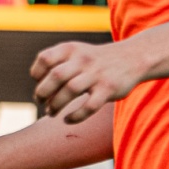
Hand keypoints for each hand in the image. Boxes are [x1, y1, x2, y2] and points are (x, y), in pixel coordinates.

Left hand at [31, 39, 146, 124]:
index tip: (39, 82)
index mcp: (71, 49)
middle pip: (56, 75)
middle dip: (43, 92)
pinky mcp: (109, 89)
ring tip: (51, 112)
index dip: (37, 73)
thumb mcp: (76, 53)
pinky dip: (75, 116)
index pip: (45, 59)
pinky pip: (89, 106)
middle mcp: (83, 59)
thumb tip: (37, 93)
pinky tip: (68, 119)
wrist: (132, 57)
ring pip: (70, 90)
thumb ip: (56, 65)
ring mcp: (97, 74)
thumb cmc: (95, 61)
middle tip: (41, 101)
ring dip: (56, 105)